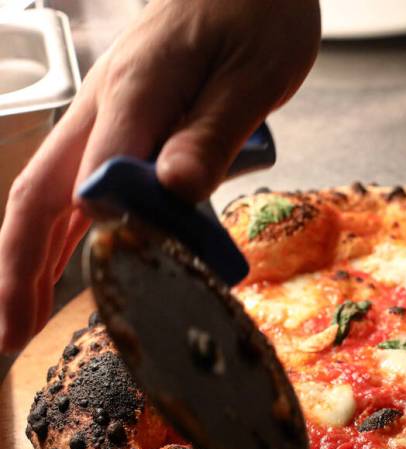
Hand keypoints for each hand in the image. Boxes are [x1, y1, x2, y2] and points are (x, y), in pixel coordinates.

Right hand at [0, 0, 320, 351]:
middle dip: (18, 269)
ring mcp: (108, 117)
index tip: (85, 301)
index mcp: (135, 97)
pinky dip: (66, 232)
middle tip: (10, 336)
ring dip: (32, 256)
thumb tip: (170, 195)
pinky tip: (65, 265)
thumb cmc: (256, 16)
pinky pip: (82, 185)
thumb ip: (210, 137)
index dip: (77, 245)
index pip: (95, 181)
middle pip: (40, 196)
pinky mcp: (124, 123)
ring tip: (23, 318)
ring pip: (52, 194)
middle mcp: (105, 110)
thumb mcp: (251, 78)